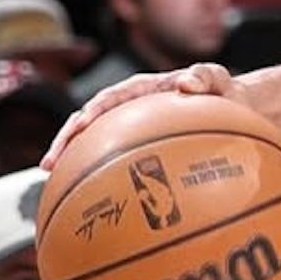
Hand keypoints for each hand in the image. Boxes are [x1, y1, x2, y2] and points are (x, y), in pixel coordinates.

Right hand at [42, 61, 239, 170]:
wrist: (231, 107)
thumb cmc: (223, 91)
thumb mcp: (219, 79)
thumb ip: (205, 76)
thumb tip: (185, 84)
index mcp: (142, 89)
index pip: (110, 98)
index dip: (93, 111)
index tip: (82, 125)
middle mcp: (129, 108)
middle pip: (88, 122)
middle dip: (66, 141)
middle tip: (49, 164)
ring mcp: (130, 128)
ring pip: (93, 143)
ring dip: (72, 161)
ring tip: (53, 184)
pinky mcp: (137, 147)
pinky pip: (113, 162)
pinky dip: (98, 177)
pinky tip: (92, 203)